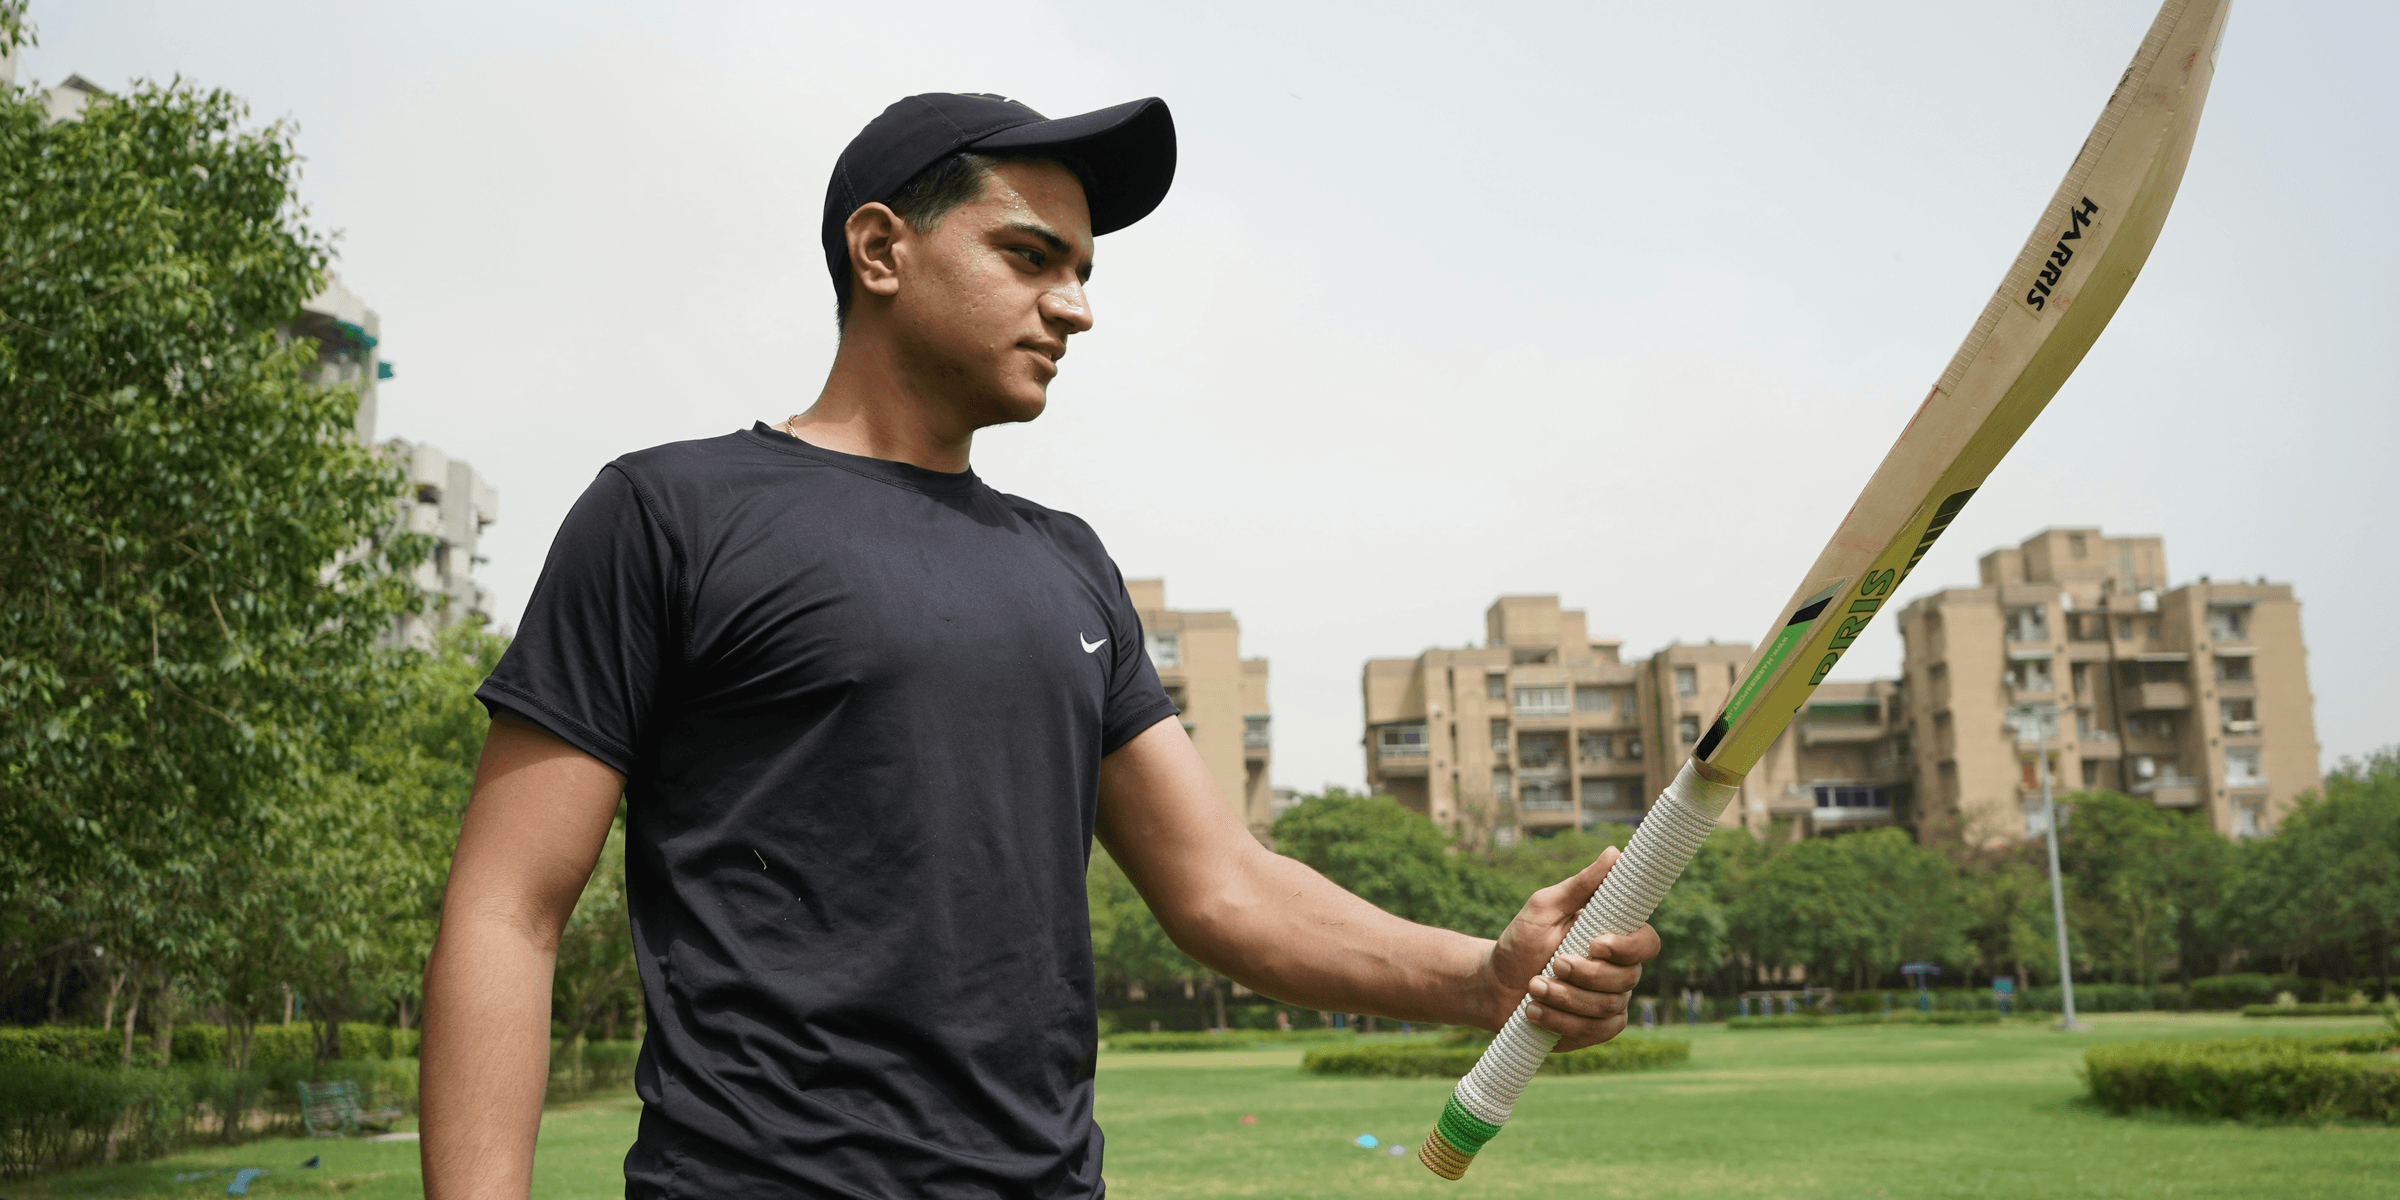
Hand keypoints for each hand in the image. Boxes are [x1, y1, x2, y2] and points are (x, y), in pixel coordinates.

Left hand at [1479, 846, 1659, 1051]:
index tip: (1595, 942)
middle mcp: (1620, 971)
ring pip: (1607, 1006)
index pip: (1647, 943)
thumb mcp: (1544, 908)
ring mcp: (1611, 1002)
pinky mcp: (1597, 1029)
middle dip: (1585, 974)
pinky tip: (1535, 1011)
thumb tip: (1614, 853)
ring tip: (1533, 988)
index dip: (1628, 946)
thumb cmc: (1520, 942)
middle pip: (1627, 978)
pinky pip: (1595, 1031)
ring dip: (1565, 997)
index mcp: (1613, 937)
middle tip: (1554, 964)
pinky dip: (1561, 1020)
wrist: (1494, 985)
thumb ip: (1581, 885)